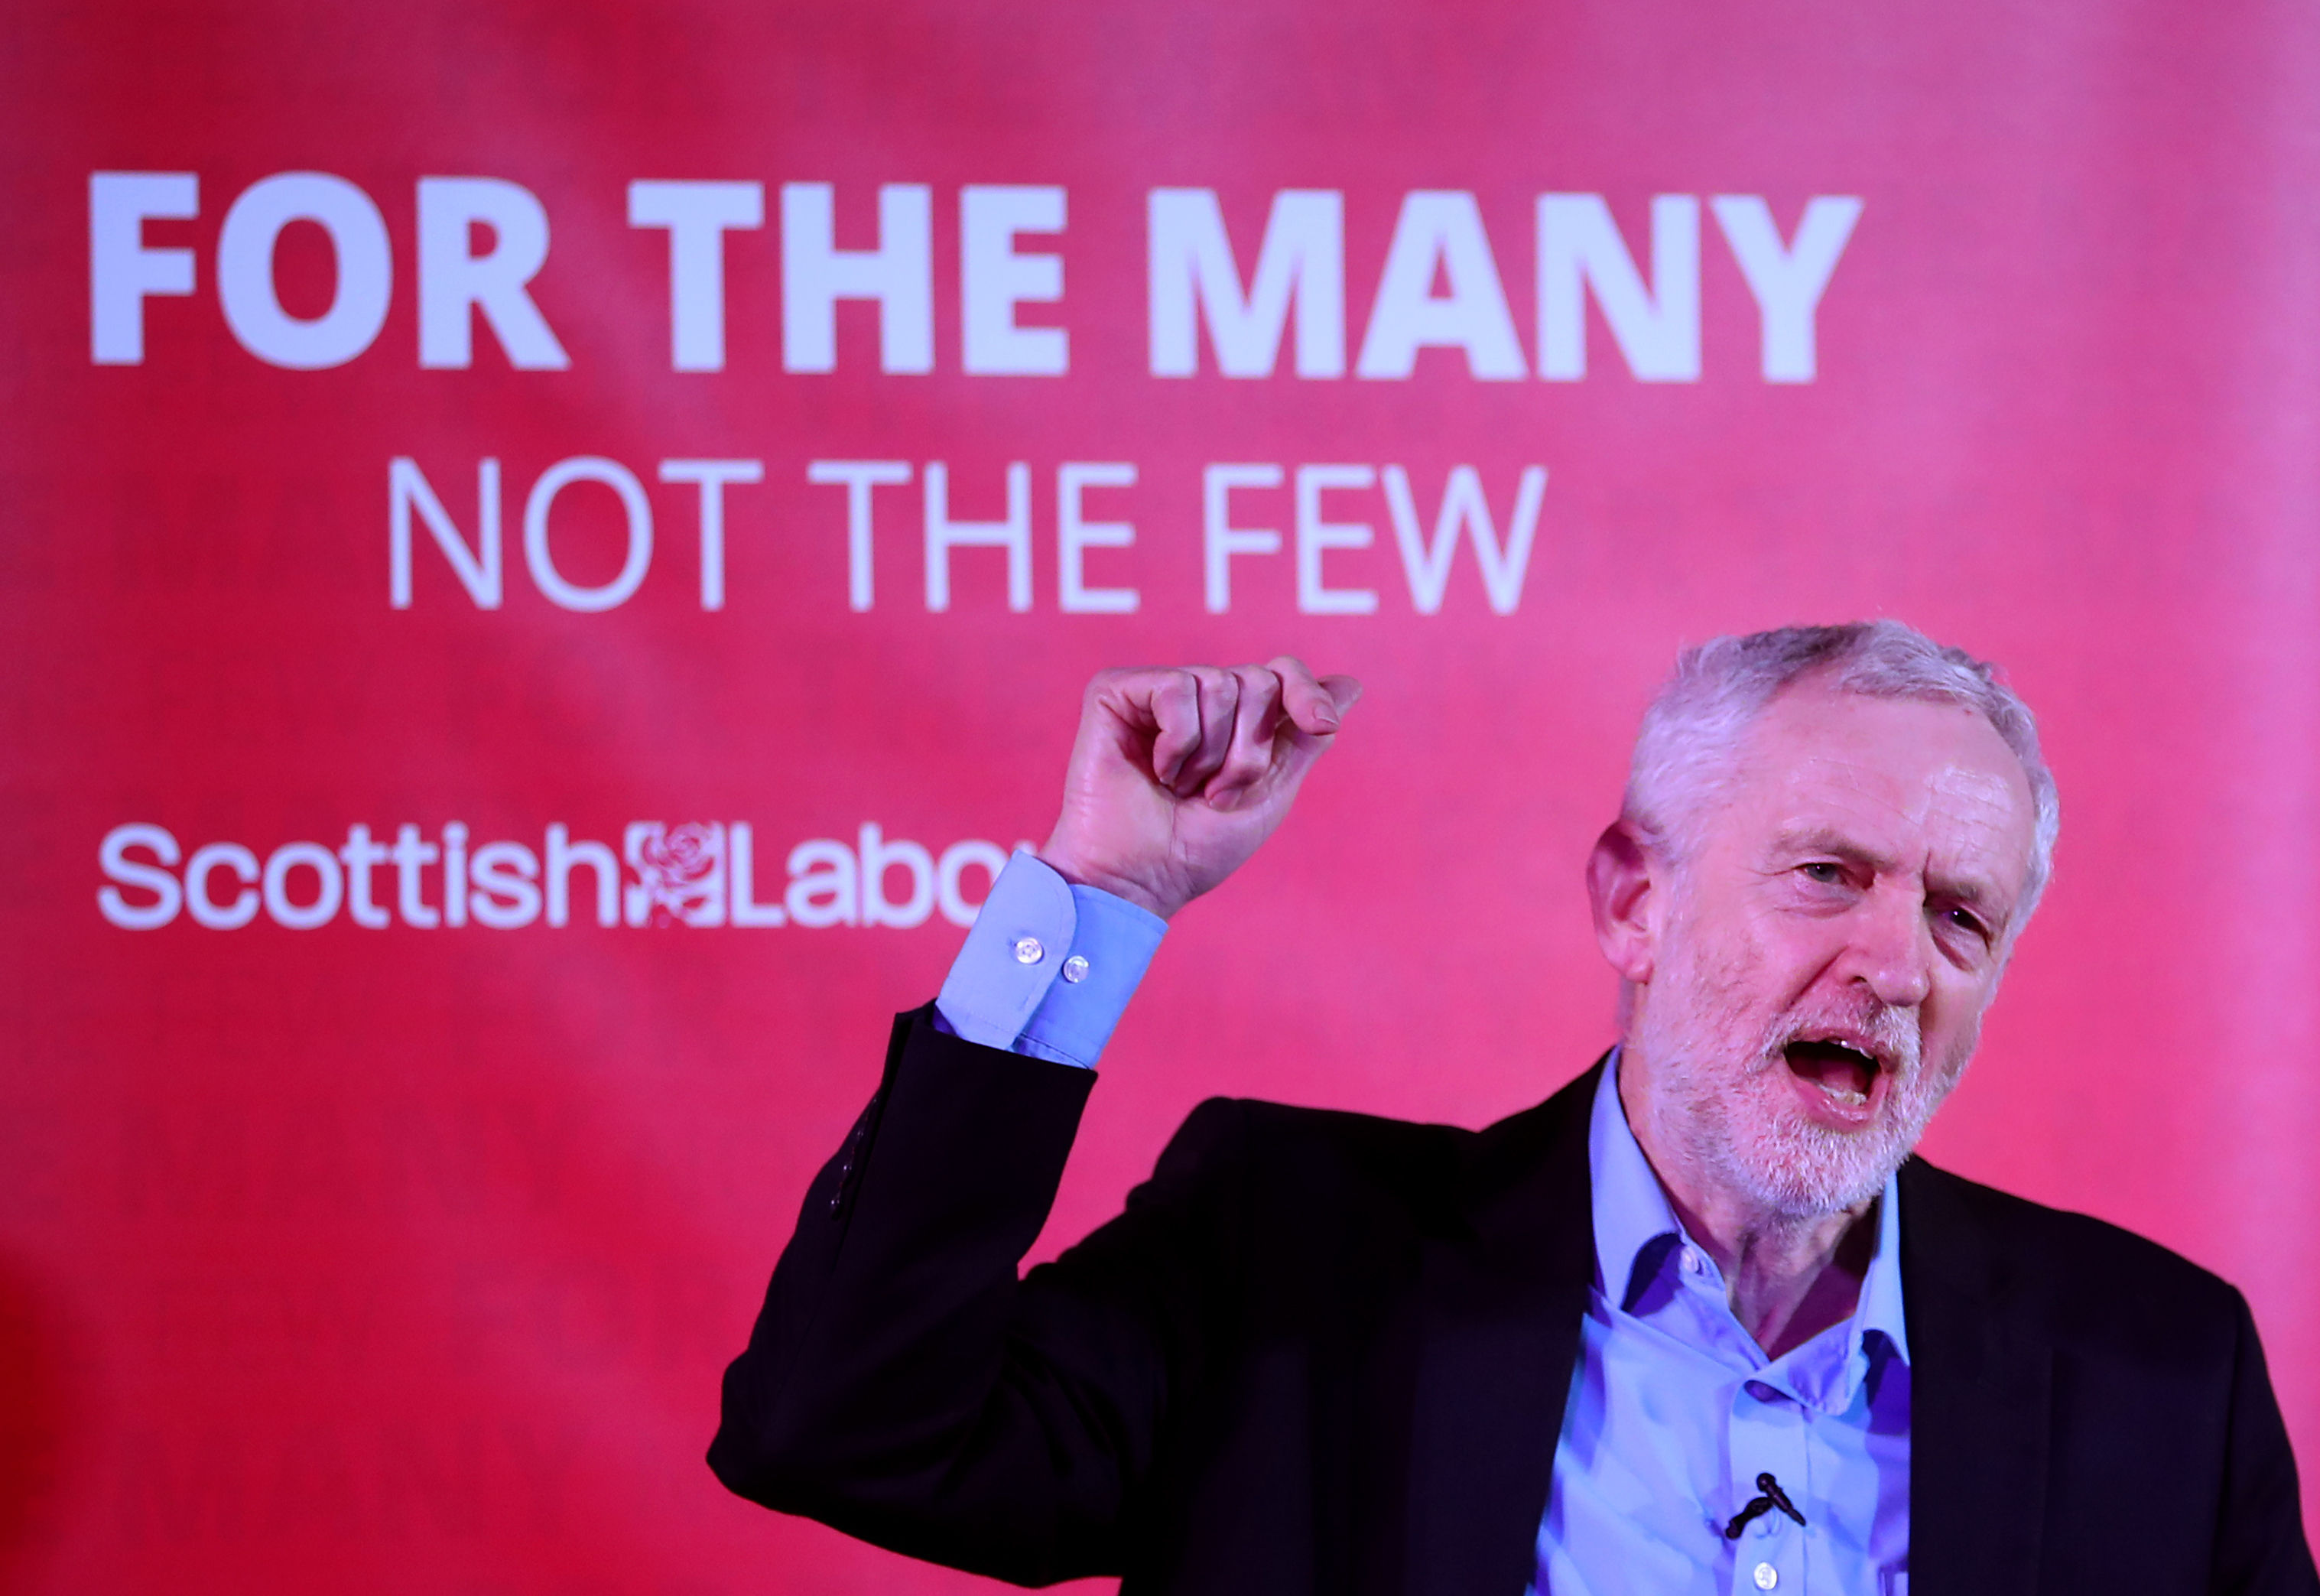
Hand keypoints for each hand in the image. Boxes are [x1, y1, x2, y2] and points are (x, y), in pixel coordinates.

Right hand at [1039, 658, 1360, 919]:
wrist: (1143, 878)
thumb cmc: (1198, 846)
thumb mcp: (1271, 790)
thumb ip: (1306, 736)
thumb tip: (1350, 685)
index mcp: (1233, 718)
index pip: (1284, 673)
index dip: (1307, 693)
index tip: (1322, 727)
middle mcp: (1196, 696)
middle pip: (1258, 680)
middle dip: (1250, 749)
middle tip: (1216, 793)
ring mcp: (1155, 691)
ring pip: (1219, 685)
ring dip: (1211, 755)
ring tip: (1182, 788)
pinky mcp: (1115, 691)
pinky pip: (1176, 688)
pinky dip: (1177, 742)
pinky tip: (1155, 771)